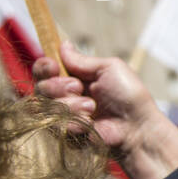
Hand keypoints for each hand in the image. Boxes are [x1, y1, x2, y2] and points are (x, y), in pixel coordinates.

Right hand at [33, 41, 177, 178]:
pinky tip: (91, 123)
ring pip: (46, 106)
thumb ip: (82, 60)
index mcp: (74, 76)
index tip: (54, 67)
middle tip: (79, 88)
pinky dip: (74, 121)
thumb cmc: (128, 95)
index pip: (45, 69)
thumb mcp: (108, 69)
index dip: (44, 67)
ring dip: (70, 104)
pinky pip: (54, 125)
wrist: (137, 126)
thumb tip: (63, 44)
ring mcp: (63, 115)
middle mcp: (65, 95)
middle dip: (59, 86)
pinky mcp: (65, 133)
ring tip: (92, 107)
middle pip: (40, 86)